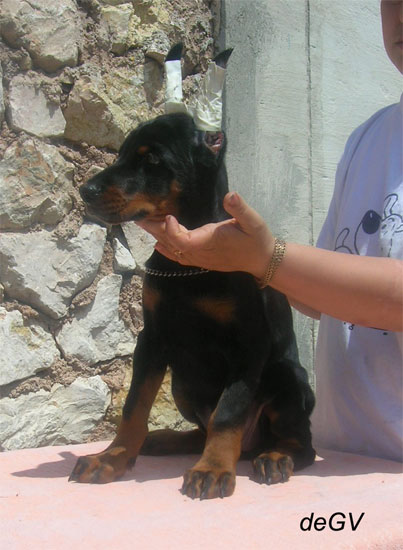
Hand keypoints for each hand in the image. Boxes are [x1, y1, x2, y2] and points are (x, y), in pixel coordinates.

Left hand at [137, 192, 274, 279]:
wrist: (262, 259)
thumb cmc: (257, 238)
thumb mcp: (253, 221)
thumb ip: (240, 209)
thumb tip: (230, 195)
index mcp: (210, 241)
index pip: (183, 241)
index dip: (172, 231)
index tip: (168, 216)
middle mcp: (202, 252)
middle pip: (172, 244)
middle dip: (155, 230)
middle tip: (139, 216)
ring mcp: (201, 258)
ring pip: (174, 250)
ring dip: (158, 237)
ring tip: (143, 224)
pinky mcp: (202, 260)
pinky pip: (180, 257)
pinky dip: (167, 251)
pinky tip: (158, 244)